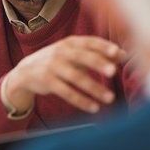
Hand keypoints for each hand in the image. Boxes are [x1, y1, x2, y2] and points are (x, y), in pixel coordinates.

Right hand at [4, 36, 125, 113]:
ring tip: (110, 98)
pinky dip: (81, 100)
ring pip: (76, 77)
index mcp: (70, 42)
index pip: (89, 42)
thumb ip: (97, 54)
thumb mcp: (73, 54)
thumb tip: (123, 55)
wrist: (25, 71)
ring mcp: (53, 66)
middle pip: (82, 57)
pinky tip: (94, 107)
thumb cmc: (57, 61)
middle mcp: (61, 52)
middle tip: (113, 72)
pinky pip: (66, 92)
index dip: (103, 46)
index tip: (118, 52)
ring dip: (94, 88)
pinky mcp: (47, 81)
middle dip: (98, 63)